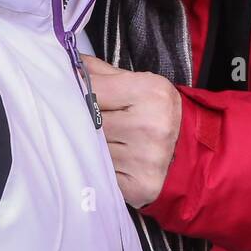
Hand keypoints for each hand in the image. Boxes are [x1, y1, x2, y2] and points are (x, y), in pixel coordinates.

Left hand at [82, 55, 181, 207]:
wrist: (189, 150)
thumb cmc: (155, 112)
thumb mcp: (136, 83)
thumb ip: (99, 73)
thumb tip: (61, 64)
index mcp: (151, 93)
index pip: (92, 89)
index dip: (75, 91)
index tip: (67, 93)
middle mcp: (151, 126)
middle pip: (89, 122)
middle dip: (80, 121)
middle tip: (80, 120)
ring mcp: (146, 159)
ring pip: (92, 149)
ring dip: (87, 146)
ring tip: (96, 141)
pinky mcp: (140, 186)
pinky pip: (100, 174)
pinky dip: (97, 168)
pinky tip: (106, 161)